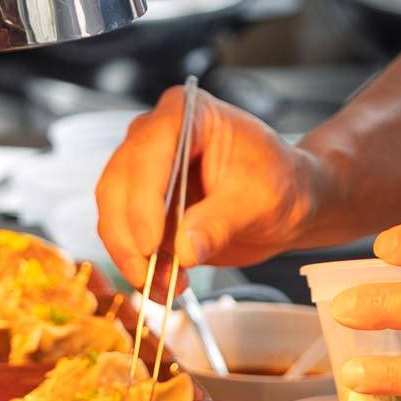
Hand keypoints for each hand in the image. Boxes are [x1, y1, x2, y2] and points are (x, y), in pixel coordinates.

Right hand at [95, 86, 333, 284]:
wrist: (287, 201)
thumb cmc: (280, 183)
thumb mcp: (259, 201)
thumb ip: (220, 222)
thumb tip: (183, 250)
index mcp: (188, 114)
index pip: (150, 152)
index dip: (144, 200)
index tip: (151, 243)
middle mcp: (155, 136)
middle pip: (119, 184)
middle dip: (130, 235)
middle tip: (149, 273)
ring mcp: (144, 170)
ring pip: (113, 213)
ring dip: (132, 256)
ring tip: (168, 286)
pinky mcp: (142, 204)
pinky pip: (124, 236)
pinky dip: (138, 264)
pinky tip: (165, 284)